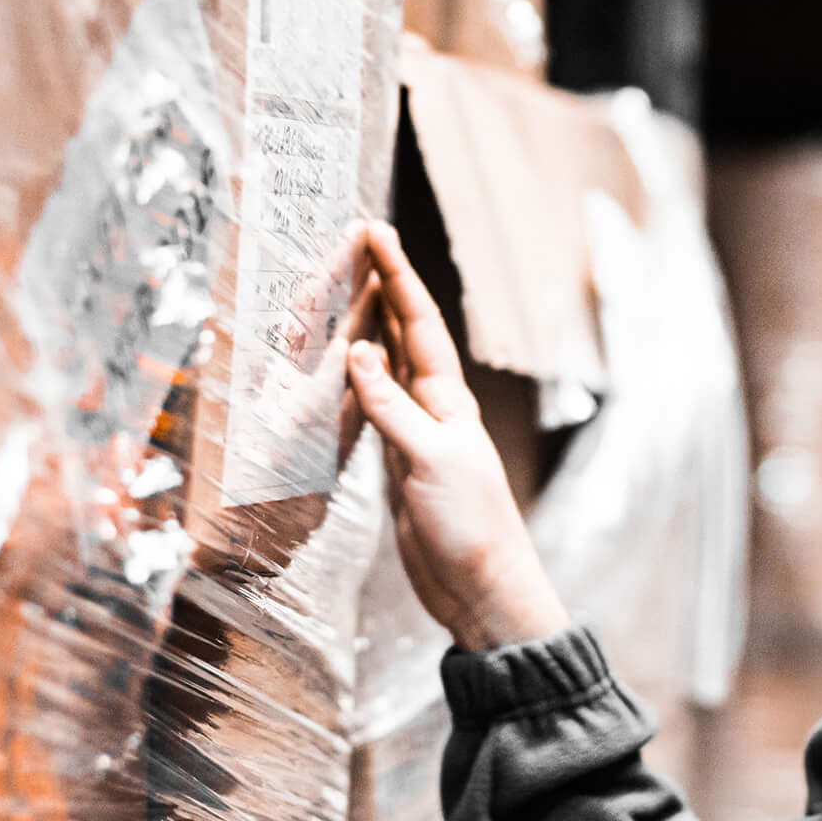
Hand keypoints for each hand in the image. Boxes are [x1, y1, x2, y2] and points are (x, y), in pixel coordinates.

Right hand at [345, 222, 570, 651]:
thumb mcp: (431, 460)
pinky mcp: (398, 466)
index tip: (375, 232)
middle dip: (382, 287)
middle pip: (404, 335)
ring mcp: (415, 436)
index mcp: (449, 402)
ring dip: (367, 327)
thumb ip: (393, 408)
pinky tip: (341, 370)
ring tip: (344, 291)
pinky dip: (353, 383)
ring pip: (386, 368)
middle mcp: (434, 410)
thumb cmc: (470, 526)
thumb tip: (360, 351)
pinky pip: (371, 410)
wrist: (480, 588)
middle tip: (355, 244)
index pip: (419, 325)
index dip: (398, 276)